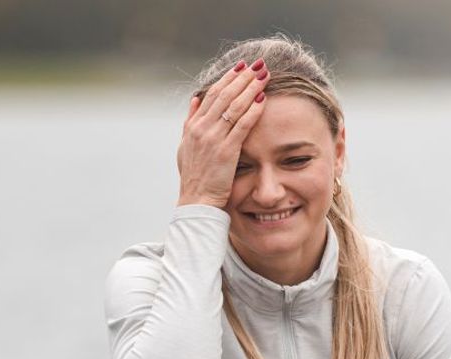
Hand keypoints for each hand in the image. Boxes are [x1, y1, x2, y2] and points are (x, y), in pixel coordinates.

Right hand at [177, 58, 269, 208]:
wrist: (197, 201)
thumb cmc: (195, 177)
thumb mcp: (186, 146)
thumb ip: (190, 121)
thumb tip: (195, 98)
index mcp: (193, 126)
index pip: (212, 94)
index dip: (228, 78)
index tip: (241, 67)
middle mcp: (201, 129)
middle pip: (225, 95)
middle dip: (243, 78)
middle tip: (258, 65)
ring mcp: (213, 139)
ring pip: (234, 106)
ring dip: (251, 88)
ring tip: (264, 76)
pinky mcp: (226, 152)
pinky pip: (242, 126)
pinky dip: (253, 111)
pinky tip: (263, 99)